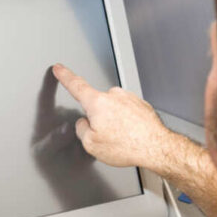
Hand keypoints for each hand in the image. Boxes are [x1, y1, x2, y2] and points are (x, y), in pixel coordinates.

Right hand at [52, 63, 173, 169]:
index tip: (59, 68)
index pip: (76, 85)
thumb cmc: (128, 146)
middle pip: (97, 106)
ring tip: (124, 139)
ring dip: (115, 123)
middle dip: (99, 121)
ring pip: (113, 111)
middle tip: (109, 138)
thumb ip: (81, 130)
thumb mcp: (91, 145)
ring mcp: (129, 99)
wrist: (156, 147)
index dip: (65, 76)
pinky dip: (128, 124)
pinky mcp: (141, 105)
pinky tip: (132, 135)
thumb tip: (84, 124)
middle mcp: (114, 96)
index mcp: (98, 103)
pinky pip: (127, 114)